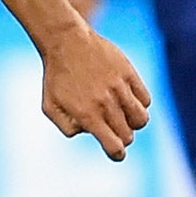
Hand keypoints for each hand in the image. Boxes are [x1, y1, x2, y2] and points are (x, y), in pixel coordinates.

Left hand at [41, 24, 149, 160]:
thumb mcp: (50, 106)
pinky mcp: (129, 74)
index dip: (117, 154)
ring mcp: (120, 88)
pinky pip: (145, 99)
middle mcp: (106, 104)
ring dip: (134, 123)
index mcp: (87, 115)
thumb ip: (67, 127)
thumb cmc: (55, 77)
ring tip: (123, 116)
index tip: (116, 153)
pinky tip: (127, 100)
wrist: (66, 42)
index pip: (113, 145)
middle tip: (114, 131)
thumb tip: (88, 133)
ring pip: (141, 119)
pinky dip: (140, 104)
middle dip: (122, 138)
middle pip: (128, 135)